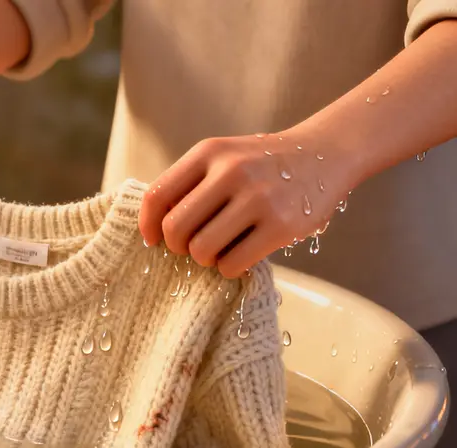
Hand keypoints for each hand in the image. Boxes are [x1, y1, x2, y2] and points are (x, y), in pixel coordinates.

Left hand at [139, 131, 355, 276]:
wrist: (326, 153)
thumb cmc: (262, 165)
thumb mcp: (223, 158)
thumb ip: (190, 184)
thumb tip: (153, 227)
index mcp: (209, 152)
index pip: (157, 195)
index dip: (147, 225)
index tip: (152, 240)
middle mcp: (232, 171)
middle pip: (175, 228)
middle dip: (177, 246)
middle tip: (192, 246)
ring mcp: (259, 198)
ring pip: (201, 250)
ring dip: (204, 259)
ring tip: (218, 250)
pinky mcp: (282, 225)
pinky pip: (232, 263)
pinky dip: (229, 267)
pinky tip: (239, 256)